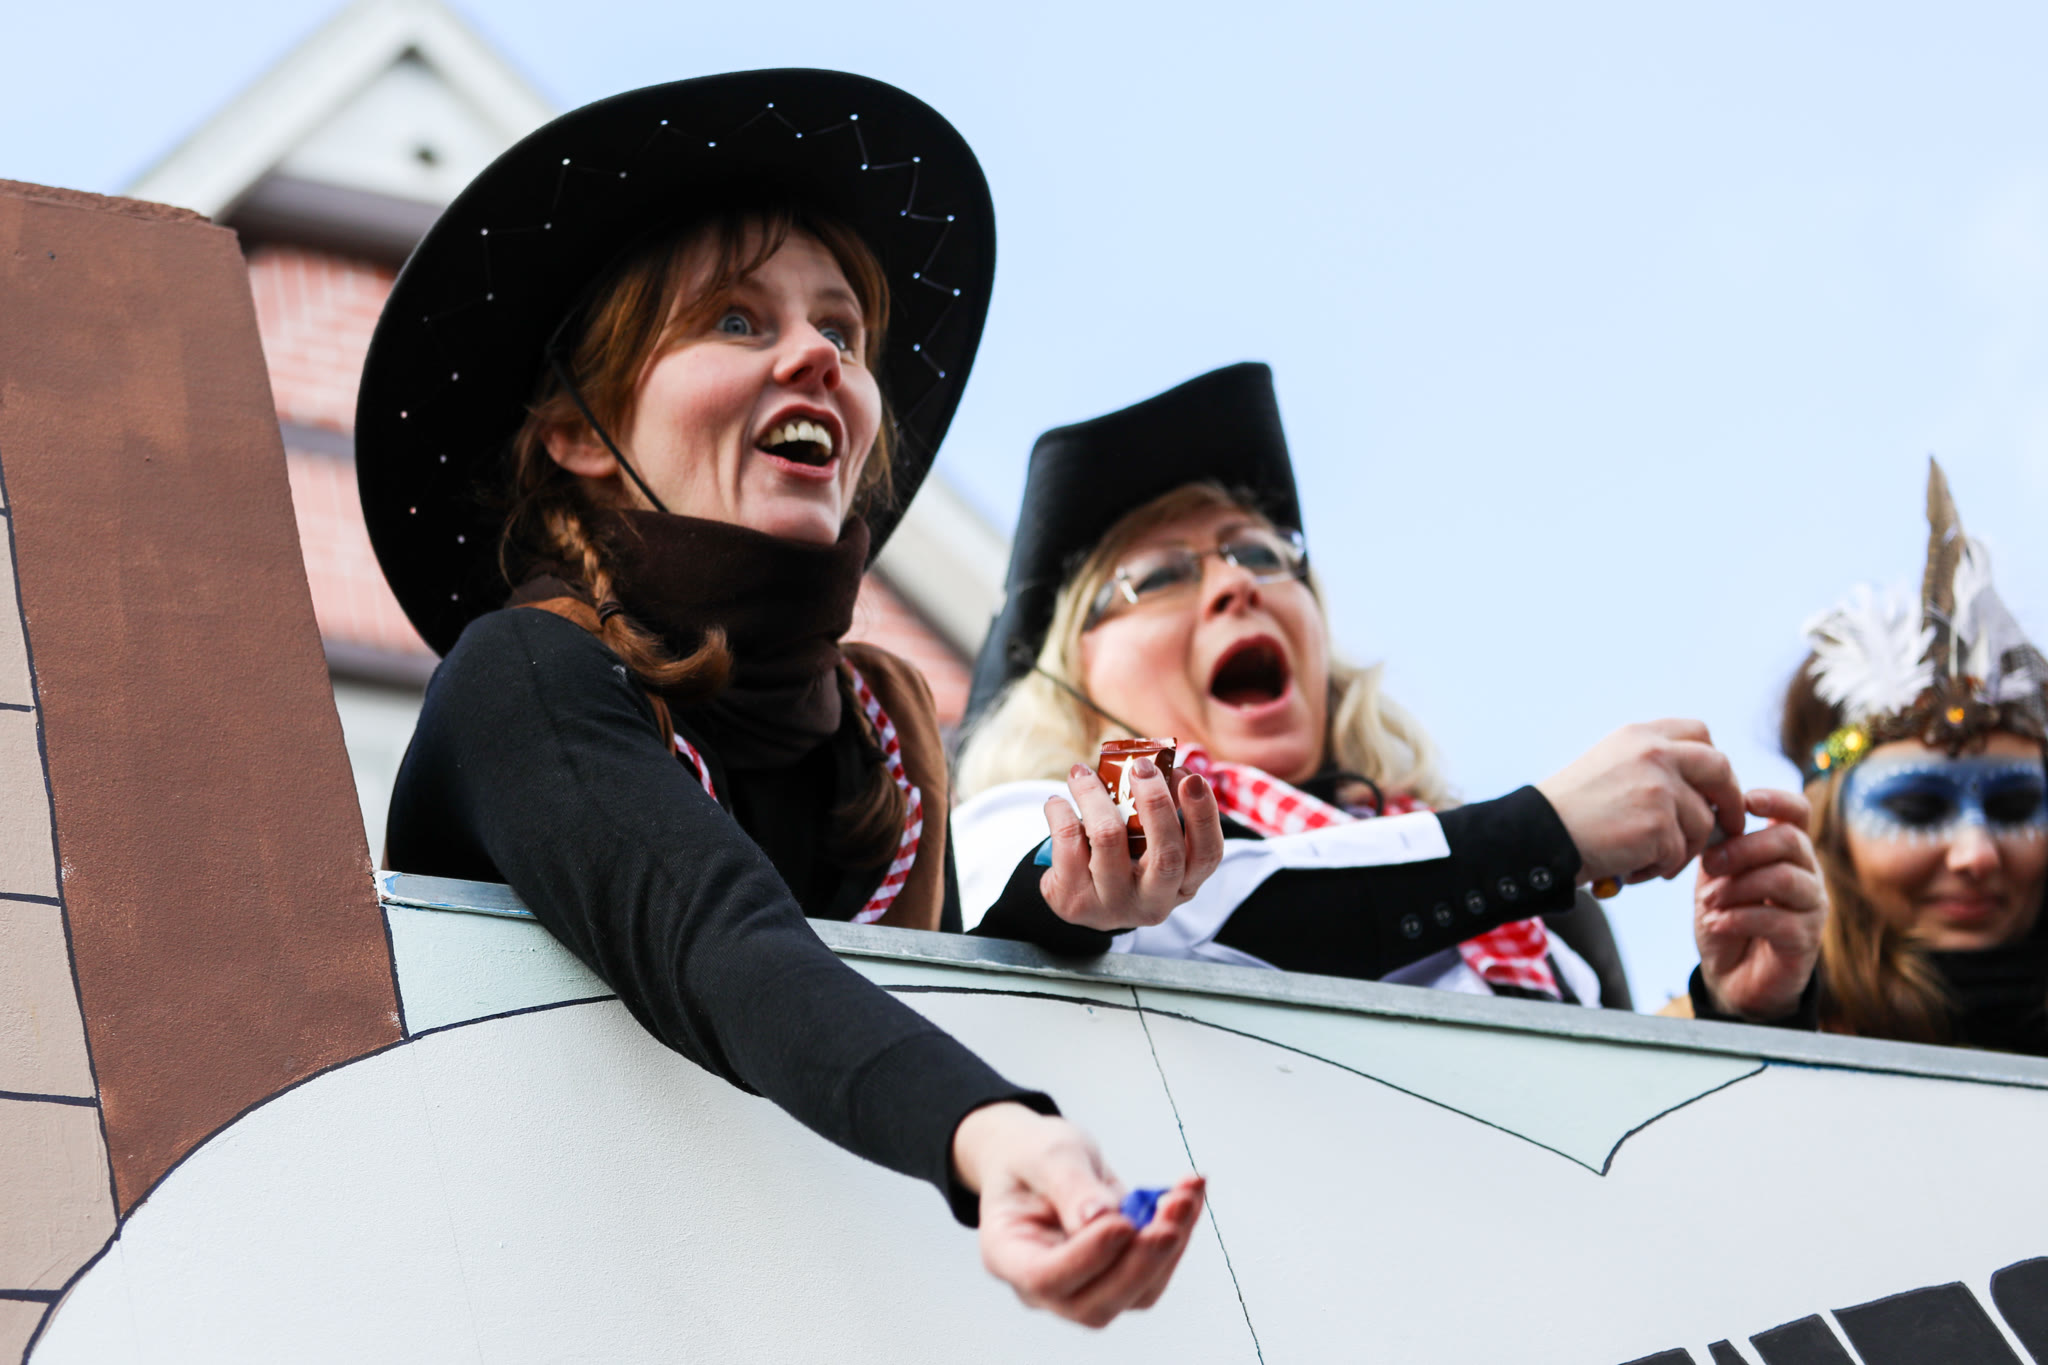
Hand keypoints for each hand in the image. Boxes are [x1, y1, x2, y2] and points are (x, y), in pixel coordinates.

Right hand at [952, 1102, 1206, 1327]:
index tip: (1123, 1222)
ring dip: (1169, 1247)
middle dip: (1142, 1260)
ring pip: (1135, 1294)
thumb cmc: (1031, 1155)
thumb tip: (1101, 1218)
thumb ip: (1068, 1185)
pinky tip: (1189, 1195)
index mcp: (1008, 1254)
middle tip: (1172, 1210)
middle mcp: (1044, 1284)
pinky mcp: (1119, 1274)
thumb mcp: (1045, 1152)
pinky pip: (1156, 1270)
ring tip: (1186, 1195)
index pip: (1044, 1278)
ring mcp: (1084, 1285)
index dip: (1087, 1257)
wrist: (1040, 1157)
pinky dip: (1179, 1233)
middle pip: (1095, 1303)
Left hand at [1040, 759, 1225, 930]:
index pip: (1207, 854)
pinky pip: (1068, 842)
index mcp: (1183, 885)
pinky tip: (1058, 803)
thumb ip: (1158, 808)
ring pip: (1109, 837)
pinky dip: (1060, 812)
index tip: (1191, 776)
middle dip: (1156, 802)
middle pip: (1167, 855)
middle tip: (1141, 766)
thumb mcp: (1146, 842)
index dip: (1203, 815)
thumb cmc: (1121, 858)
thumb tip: (1155, 765)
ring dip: (1094, 794)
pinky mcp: (1075, 902)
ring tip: (1080, 773)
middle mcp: (1153, 903)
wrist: (1077, 899)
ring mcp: (1113, 906)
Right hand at [1536, 719, 1745, 885]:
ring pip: (1703, 822)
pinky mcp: (1658, 824)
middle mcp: (1653, 753)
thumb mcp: (1611, 769)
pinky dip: (1659, 868)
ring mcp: (1659, 787)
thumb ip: (1654, 768)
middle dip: (1730, 801)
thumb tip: (1707, 794)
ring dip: (1684, 848)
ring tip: (1647, 860)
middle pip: (1719, 769)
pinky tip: (1630, 869)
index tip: (1713, 789)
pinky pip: (1679, 853)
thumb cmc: (1570, 814)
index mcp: (1640, 736)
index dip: (1713, 764)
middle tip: (1727, 828)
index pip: (1699, 734)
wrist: (1536, 836)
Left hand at [1693, 788, 1823, 1020]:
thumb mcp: (1714, 877)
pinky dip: (1738, 918)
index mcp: (1785, 851)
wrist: (1730, 975)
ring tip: (1708, 902)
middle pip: (1789, 840)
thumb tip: (1708, 811)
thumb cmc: (1725, 916)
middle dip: (1743, 848)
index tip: (1745, 801)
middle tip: (1710, 866)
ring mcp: (1811, 907)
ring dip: (1738, 887)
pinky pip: (1777, 920)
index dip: (1776, 799)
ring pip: (1785, 878)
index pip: (1797, 811)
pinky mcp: (1806, 939)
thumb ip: (1716, 846)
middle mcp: (1807, 873)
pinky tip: (1715, 923)